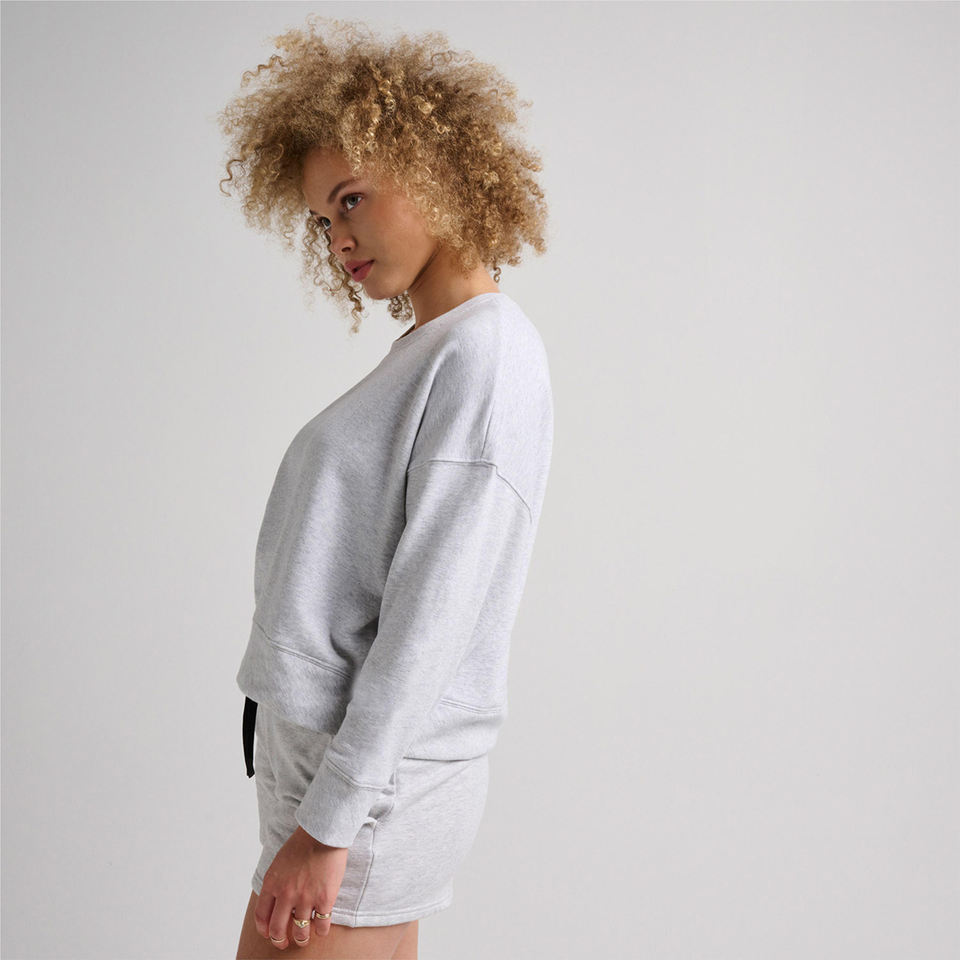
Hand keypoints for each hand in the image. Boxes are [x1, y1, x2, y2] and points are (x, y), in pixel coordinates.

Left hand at [255, 825, 349, 948]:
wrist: (323, 832)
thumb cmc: (302, 843)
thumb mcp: (279, 862)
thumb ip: (275, 882)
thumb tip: (275, 899)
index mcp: (272, 883)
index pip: (261, 916)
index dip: (264, 930)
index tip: (269, 933)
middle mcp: (286, 894)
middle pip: (277, 929)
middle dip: (279, 941)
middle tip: (284, 943)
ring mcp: (305, 898)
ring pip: (300, 932)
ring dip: (301, 939)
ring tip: (304, 939)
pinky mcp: (325, 898)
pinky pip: (322, 924)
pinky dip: (321, 931)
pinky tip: (322, 929)